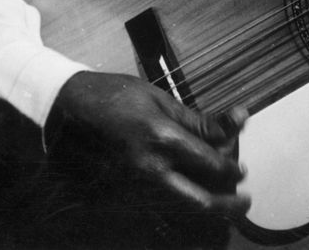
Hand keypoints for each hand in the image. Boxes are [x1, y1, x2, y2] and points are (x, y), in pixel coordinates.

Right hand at [46, 70, 249, 218]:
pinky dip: (177, 208)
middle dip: (226, 206)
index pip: (211, 164)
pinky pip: (154, 209)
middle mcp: (147, 170)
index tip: (241, 170)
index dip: (231, 168)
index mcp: (161, 139)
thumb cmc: (115, 97)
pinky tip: (188, 199)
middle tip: (244, 203)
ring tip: (222, 203)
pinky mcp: (115, 199)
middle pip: (198, 202)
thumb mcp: (161, 100)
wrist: (64, 111)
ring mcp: (129, 189)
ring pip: (177, 210)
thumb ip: (199, 120)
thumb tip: (239, 121)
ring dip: (204, 209)